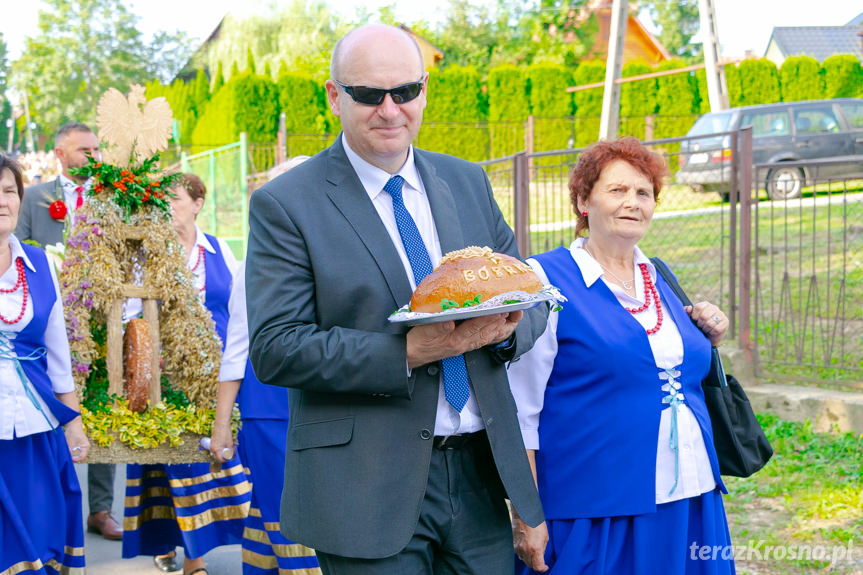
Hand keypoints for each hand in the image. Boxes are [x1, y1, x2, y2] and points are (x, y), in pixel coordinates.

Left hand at [64, 421, 90, 462]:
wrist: (73, 425)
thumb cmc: (73, 433)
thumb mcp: (70, 444)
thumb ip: (70, 452)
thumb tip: (68, 460)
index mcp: (86, 447)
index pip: (82, 457)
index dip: (75, 459)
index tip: (69, 459)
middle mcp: (86, 447)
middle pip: (81, 456)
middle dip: (74, 458)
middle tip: (68, 458)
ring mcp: (84, 446)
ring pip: (79, 454)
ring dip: (74, 455)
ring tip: (68, 454)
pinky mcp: (80, 445)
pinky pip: (78, 451)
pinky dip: (73, 452)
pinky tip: (69, 451)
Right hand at [209, 422, 234, 462]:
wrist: (221, 424)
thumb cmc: (226, 434)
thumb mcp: (230, 444)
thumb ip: (231, 451)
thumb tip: (232, 456)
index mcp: (216, 450)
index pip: (220, 460)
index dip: (226, 460)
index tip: (230, 458)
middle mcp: (212, 449)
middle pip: (217, 457)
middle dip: (224, 457)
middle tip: (230, 455)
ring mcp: (211, 445)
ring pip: (216, 453)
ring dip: (222, 453)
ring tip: (228, 450)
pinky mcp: (212, 442)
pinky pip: (215, 449)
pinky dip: (220, 450)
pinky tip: (225, 446)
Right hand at [406, 311, 522, 368]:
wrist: (410, 355)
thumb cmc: (416, 341)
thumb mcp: (423, 331)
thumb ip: (437, 326)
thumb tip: (449, 323)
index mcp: (453, 340)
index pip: (474, 328)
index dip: (487, 319)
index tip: (498, 311)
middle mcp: (461, 345)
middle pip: (484, 333)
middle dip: (498, 323)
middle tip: (511, 311)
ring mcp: (462, 346)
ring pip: (484, 338)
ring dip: (497, 328)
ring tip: (507, 318)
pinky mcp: (460, 346)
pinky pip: (479, 341)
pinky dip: (489, 334)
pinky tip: (494, 329)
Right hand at [513, 513, 548, 571]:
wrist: (524, 513)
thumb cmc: (536, 523)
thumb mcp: (545, 537)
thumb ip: (542, 549)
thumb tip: (540, 556)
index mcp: (535, 549)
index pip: (538, 566)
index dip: (543, 568)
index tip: (545, 566)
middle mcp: (526, 550)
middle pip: (530, 565)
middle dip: (536, 564)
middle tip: (541, 560)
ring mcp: (518, 548)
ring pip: (524, 560)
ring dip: (530, 560)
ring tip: (535, 554)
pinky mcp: (514, 544)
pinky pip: (520, 554)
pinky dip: (524, 554)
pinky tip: (528, 548)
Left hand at [685, 301, 727, 345]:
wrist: (708, 337)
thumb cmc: (698, 326)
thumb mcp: (690, 319)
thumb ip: (687, 313)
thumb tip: (689, 307)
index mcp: (705, 304)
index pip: (699, 307)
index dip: (694, 316)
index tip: (694, 320)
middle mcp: (714, 308)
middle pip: (704, 316)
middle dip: (700, 324)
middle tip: (700, 326)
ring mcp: (721, 314)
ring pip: (710, 323)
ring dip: (705, 329)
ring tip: (705, 329)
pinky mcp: (725, 322)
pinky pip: (716, 329)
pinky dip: (711, 332)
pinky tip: (711, 331)